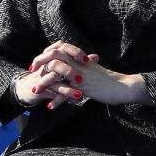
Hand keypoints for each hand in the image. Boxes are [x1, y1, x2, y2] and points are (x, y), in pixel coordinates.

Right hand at [15, 41, 91, 108]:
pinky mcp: (39, 89)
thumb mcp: (62, 68)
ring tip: (80, 94)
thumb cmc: (48, 76)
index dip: (74, 52)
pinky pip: (51, 93)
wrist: (28, 88)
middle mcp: (45, 64)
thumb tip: (95, 57)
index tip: (86, 60)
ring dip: (67, 89)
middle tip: (81, 79)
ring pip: (53, 81)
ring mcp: (41, 77)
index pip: (62, 47)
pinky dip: (62, 98)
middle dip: (69, 71)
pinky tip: (74, 101)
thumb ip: (78, 62)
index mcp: (51, 56)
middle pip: (55, 63)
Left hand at [29, 41, 152, 107]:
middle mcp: (78, 63)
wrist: (123, 86)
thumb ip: (79, 66)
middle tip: (32, 73)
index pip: (57, 49)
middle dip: (39, 64)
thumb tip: (69, 67)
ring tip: (36, 92)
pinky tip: (51, 106)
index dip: (45, 54)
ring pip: (56, 74)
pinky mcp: (84, 87)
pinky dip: (57, 100)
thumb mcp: (91, 69)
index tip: (37, 63)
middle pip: (53, 56)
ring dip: (44, 83)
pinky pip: (66, 92)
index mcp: (79, 57)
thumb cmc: (108, 80)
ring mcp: (80, 74)